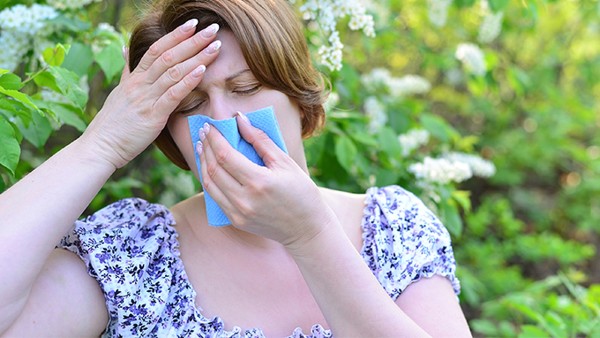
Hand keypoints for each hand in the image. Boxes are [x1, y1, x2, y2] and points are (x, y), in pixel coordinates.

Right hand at [81, 19, 220, 168]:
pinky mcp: (152, 116)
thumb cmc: (113, 124)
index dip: (175, 35)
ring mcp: (146, 98)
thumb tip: (126, 49)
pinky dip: (187, 81)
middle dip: (192, 41)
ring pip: (173, 72)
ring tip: (215, 46)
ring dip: (197, 57)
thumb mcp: (119, 92)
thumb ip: (127, 71)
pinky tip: (202, 71)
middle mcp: (140, 84)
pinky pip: (172, 95)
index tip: (193, 24)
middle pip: (168, 55)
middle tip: (212, 29)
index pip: (156, 49)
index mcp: (134, 78)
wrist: (101, 147)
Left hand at [199, 113, 338, 247]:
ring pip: (210, 184)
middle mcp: (244, 200)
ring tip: (202, 147)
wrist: (306, 228)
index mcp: (259, 182)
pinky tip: (210, 167)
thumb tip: (240, 120)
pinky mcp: (236, 221)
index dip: (215, 139)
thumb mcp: (285, 162)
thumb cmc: (301, 191)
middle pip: (214, 168)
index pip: (226, 155)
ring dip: (203, 163)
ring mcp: (238, 213)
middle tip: (203, 132)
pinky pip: (215, 198)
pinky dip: (209, 180)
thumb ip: (261, 140)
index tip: (210, 125)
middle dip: (206, 147)